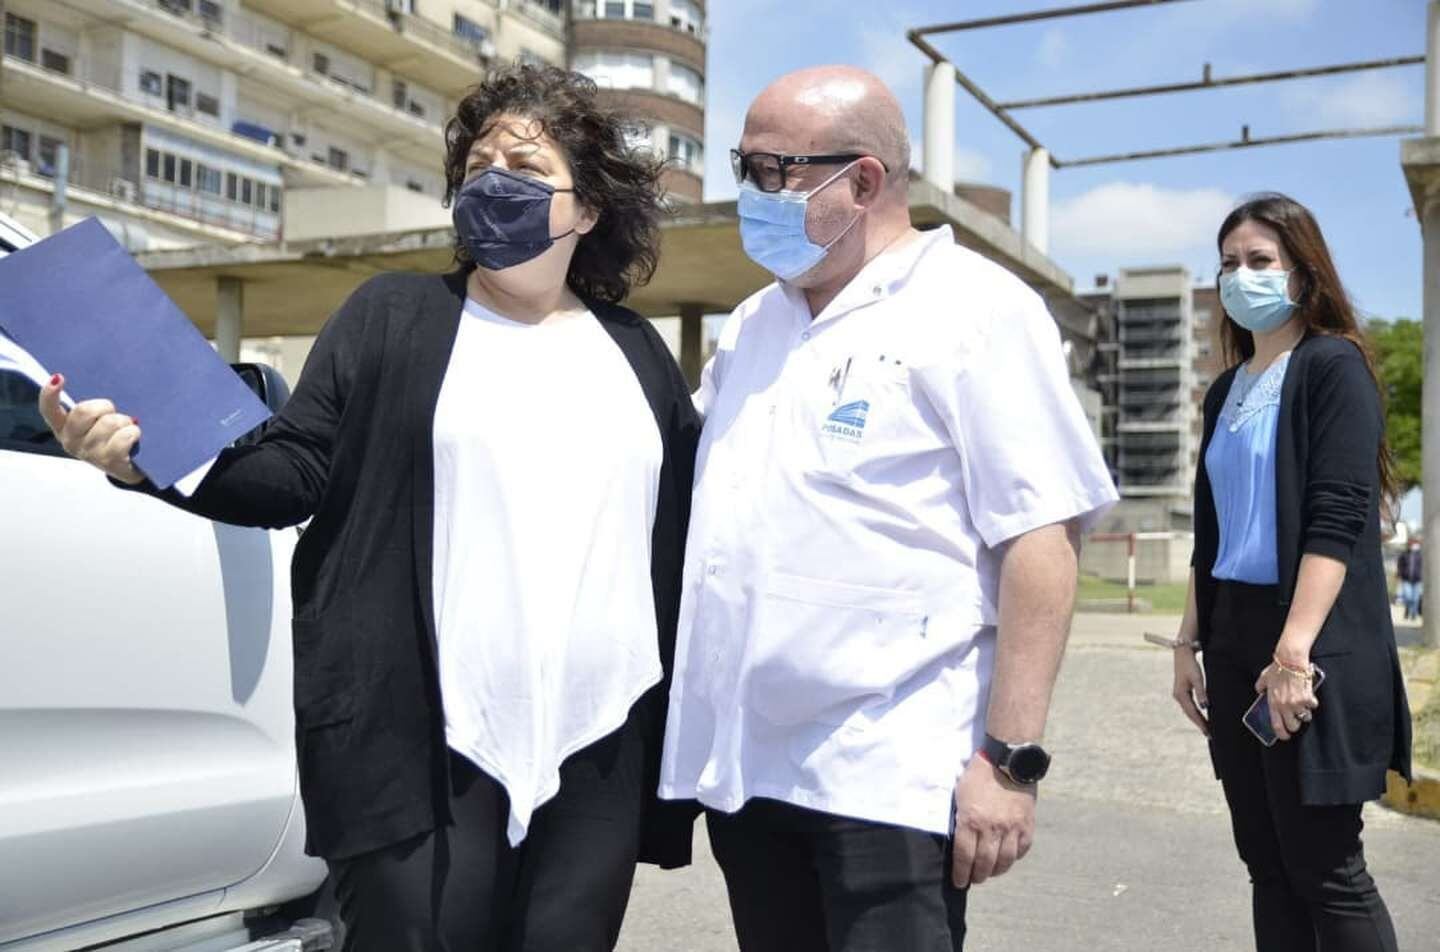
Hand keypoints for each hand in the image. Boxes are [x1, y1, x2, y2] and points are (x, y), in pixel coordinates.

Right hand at [38, 374, 144, 484]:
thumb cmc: (110, 437)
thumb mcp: (93, 422)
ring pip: (110, 422)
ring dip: (124, 422)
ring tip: (124, 433)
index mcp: (63, 429)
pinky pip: (125, 436)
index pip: (49, 410)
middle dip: (105, 407)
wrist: (128, 467)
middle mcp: (70, 442)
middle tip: (113, 418)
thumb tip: (68, 384)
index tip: (58, 378)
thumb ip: (85, 410)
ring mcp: (89, 453)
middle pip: (85, 410)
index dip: (49, 394)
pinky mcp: (108, 461)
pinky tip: (133, 439)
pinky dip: (134, 433)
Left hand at [951, 753, 1035, 887]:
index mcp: (971, 820)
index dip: (961, 873)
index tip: (959, 882)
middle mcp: (992, 828)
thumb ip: (960, 818)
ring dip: (995, 871)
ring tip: (989, 872)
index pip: (964, 856)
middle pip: (984, 863)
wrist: (1007, 761)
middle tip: (974, 880)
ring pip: (1004, 861)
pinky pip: (1021, 850)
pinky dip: (1013, 858)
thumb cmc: (978, 775)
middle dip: (977, 876)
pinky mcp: (1027, 825)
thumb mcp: (960, 794)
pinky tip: (1006, 859)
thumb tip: (958, 840)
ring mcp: (1012, 828)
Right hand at [1171, 646, 1208, 736]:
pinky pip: (1189, 706)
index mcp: (1181, 694)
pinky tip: (1201, 716)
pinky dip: (1195, 713)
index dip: (1201, 723)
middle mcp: (1178, 696)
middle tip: (1210, 735)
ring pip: (1189, 711)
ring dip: (1197, 719)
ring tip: (1207, 728)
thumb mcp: (1197, 678)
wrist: (1182, 654)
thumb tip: (1205, 707)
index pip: (1192, 713)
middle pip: (1190, 714)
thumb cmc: (1190, 665)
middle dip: (1199, 724)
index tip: (1208, 733)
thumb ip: (1201, 693)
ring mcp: (1179, 694)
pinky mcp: (1182, 692)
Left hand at [1254, 662, 1318, 742]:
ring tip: (1302, 705)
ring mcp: (1297, 703)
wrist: (1291, 661)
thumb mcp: (1264, 678)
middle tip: (1295, 720)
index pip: (1277, 725)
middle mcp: (1285, 706)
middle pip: (1293, 726)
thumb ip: (1260, 686)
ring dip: (1304, 713)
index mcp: (1273, 704)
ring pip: (1305, 717)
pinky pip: (1313, 705)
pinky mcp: (1307, 698)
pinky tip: (1308, 695)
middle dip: (1295, 725)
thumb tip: (1259, 691)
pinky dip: (1312, 702)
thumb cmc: (1277, 669)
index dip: (1282, 734)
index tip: (1285, 736)